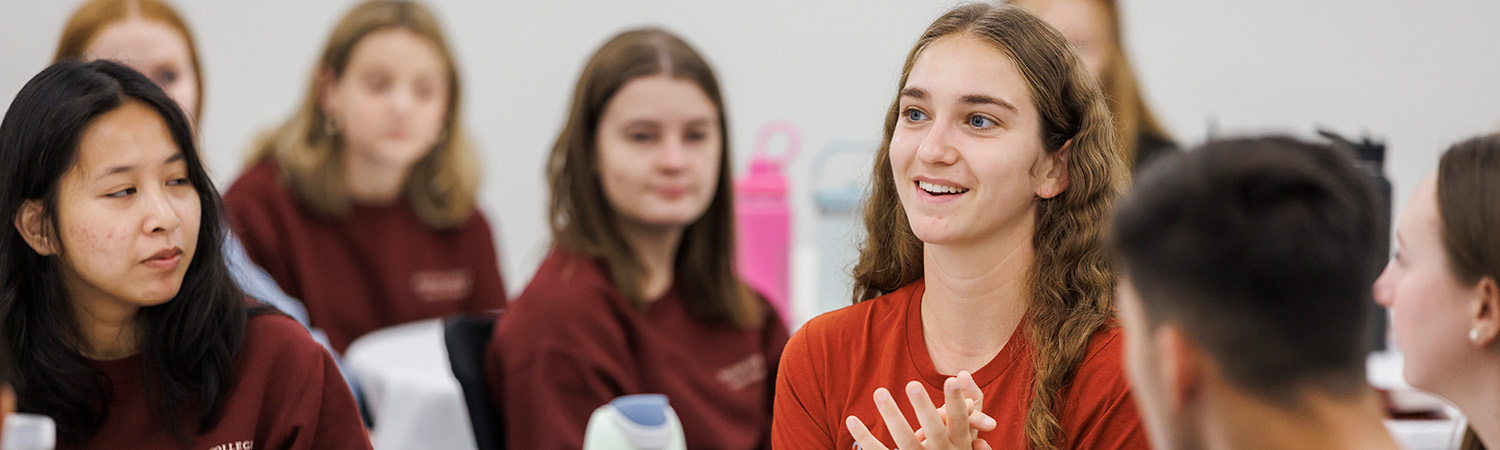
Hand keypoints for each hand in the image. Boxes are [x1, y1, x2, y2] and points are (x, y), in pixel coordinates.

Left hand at [845, 371, 994, 449]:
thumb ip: (971, 403)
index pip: (961, 421)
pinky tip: (851, 420)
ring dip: (892, 415)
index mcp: (961, 445)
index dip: (957, 402)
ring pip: (905, 441)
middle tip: (913, 384)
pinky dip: (864, 437)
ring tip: (880, 391)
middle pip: (934, 431)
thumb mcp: (969, 433)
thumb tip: (962, 372)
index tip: (952, 379)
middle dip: (924, 408)